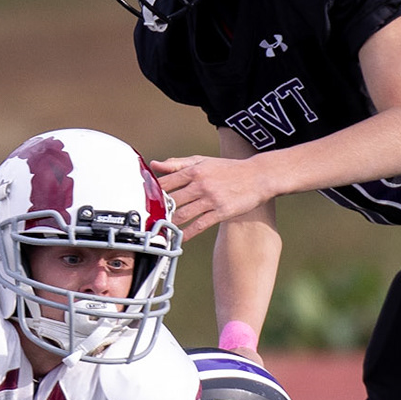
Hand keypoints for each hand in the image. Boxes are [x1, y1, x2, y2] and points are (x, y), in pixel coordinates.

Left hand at [149, 154, 271, 233]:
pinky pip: (199, 225)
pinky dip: (187, 233)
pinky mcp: (221, 212)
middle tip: (146, 219)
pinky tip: (179, 238)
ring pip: (183, 214)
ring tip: (159, 230)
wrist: (259, 176)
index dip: (151, 192)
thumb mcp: (203, 161)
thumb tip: (154, 165)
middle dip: (158, 210)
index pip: (165, 182)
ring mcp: (211, 199)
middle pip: (171, 200)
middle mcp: (200, 184)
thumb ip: (177, 164)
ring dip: (169, 223)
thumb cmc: (229, 169)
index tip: (141, 200)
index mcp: (194, 171)